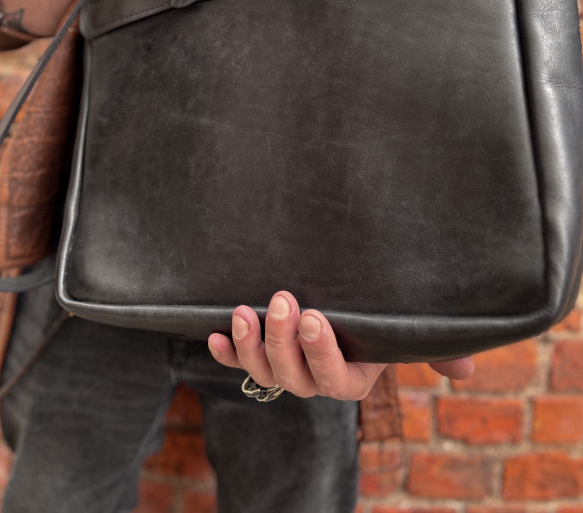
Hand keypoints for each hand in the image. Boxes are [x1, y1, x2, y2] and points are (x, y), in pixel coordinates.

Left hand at [208, 291, 474, 400]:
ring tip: (243, 311)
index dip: (321, 352)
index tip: (316, 316)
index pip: (334, 378)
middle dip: (283, 340)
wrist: (343, 310)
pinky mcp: (258, 354)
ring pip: (262, 370)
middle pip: (292, 374)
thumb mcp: (402, 333)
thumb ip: (433, 350)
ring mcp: (283, 368)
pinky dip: (226, 351)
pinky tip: (212, 335)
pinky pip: (238, 362)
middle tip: (283, 299)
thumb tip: (468, 370)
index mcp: (349, 379)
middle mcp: (312, 380)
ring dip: (251, 343)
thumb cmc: (377, 322)